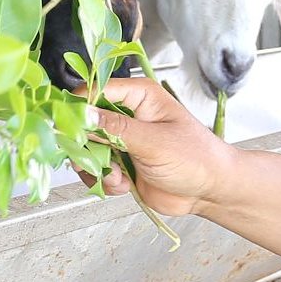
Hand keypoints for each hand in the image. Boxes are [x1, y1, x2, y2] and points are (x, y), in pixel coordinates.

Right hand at [85, 76, 238, 217]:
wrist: (211, 191)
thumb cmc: (196, 157)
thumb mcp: (154, 141)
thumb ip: (116, 129)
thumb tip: (83, 114)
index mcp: (139, 96)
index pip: (96, 90)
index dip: (79, 107)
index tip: (70, 127)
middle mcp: (127, 115)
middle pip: (86, 122)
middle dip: (87, 146)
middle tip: (97, 160)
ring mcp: (123, 141)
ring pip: (87, 149)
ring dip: (96, 167)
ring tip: (117, 177)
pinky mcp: (121, 164)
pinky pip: (96, 170)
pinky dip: (105, 181)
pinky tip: (124, 185)